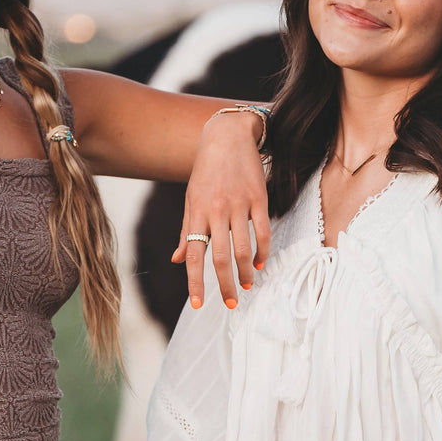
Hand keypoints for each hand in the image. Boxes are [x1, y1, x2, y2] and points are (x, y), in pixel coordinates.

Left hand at [173, 110, 270, 309]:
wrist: (227, 136)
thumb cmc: (206, 171)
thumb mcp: (191, 199)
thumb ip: (187, 231)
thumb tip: (178, 260)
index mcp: (196, 213)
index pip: (194, 255)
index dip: (195, 282)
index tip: (199, 304)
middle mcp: (216, 211)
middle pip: (220, 257)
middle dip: (225, 285)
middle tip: (231, 303)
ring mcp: (238, 204)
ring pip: (243, 248)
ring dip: (246, 272)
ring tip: (248, 285)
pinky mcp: (258, 198)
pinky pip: (262, 230)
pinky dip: (263, 250)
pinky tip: (261, 262)